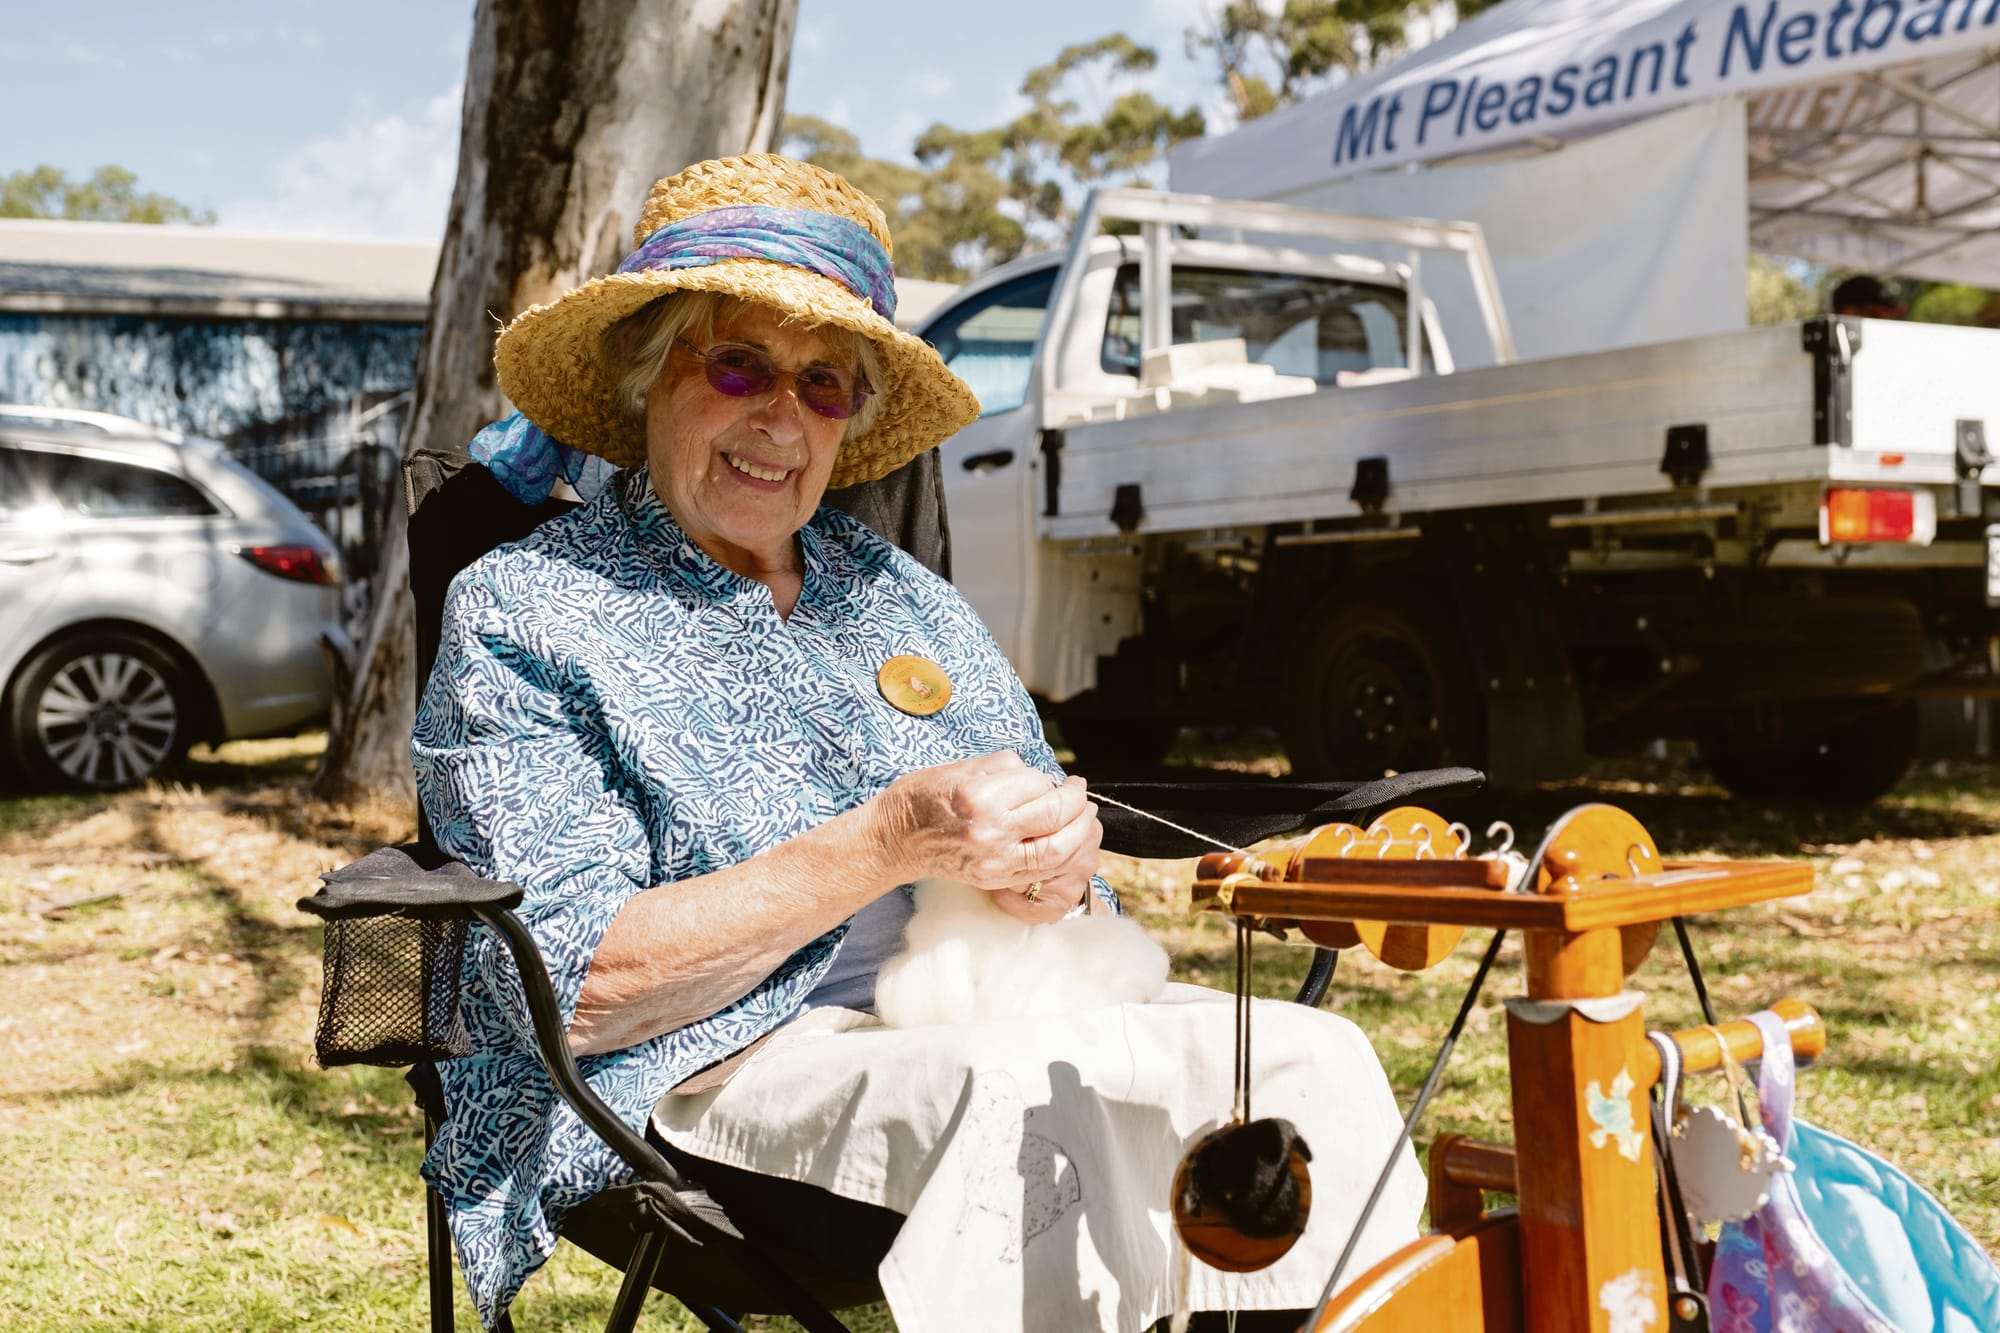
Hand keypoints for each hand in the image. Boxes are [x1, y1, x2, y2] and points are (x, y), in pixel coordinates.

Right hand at [872, 751, 1101, 912]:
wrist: (896, 839)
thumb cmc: (925, 796)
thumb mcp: (962, 768)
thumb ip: (1007, 769)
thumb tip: (1042, 777)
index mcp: (981, 799)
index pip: (1038, 785)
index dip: (1050, 779)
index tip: (1052, 777)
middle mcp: (991, 833)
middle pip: (1056, 818)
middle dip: (1076, 802)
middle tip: (1080, 791)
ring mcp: (995, 862)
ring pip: (1058, 851)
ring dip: (1080, 831)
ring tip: (1085, 815)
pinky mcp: (995, 879)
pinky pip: (1042, 872)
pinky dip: (1064, 856)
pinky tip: (1069, 840)